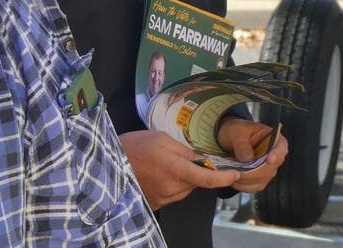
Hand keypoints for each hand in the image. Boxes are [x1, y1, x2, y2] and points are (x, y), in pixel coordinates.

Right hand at [117, 130, 237, 208]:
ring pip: (185, 189)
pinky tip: (157, 174)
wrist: (106, 164)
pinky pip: (172, 195)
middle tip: (179, 158)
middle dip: (195, 171)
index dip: (225, 178)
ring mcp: (163, 199)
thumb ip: (186, 151)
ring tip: (162, 165)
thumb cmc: (133, 147)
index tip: (235, 174)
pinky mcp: (155, 204)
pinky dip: (171, 185)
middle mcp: (172, 189)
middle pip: (196, 183)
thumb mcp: (162, 139)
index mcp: (176, 170)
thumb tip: (202, 160)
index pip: (208, 178)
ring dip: (182, 179)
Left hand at [217, 118, 288, 193]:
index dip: (277, 154)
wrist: (229, 141)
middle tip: (237, 168)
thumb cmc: (237, 132)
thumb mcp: (237, 133)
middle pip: (271, 167)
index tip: (270, 160)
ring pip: (262, 179)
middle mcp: (274, 155)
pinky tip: (234, 178)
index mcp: (273, 139)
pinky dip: (243, 185)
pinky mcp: (260, 179)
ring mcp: (268, 169)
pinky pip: (255, 187)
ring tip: (232, 171)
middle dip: (253, 170)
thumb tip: (248, 158)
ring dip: (246, 178)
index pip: (281, 147)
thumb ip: (242, 145)